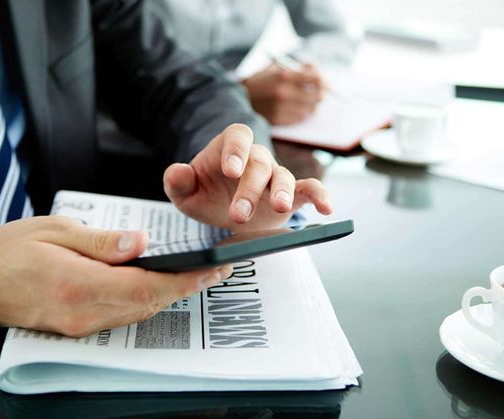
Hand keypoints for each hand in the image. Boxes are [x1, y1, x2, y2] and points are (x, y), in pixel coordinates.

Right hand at [0, 216, 229, 336]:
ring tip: (196, 273)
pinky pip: (121, 316)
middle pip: (149, 303)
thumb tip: (142, 242)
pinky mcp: (75, 328)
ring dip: (169, 295)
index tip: (216, 268)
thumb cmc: (7, 250)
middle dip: (187, 287)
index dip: (187, 280)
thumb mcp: (54, 230)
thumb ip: (101, 241)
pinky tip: (156, 283)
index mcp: (78, 284)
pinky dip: (145, 300)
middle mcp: (83, 313)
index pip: (148, 287)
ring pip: (139, 312)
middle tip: (217, 267)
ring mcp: (79, 326)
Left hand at [163, 124, 332, 232]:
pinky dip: (320, 196)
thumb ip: (178, 182)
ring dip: (281, 192)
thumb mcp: (185, 192)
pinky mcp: (292, 195)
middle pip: (259, 162)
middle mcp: (255, 157)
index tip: (230, 170)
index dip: (235, 150)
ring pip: (284, 176)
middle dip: (250, 188)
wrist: (223, 209)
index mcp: (229, 147)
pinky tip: (327, 208)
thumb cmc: (204, 194)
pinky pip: (309, 190)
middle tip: (238, 214)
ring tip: (278, 208)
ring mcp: (275, 175)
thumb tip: (176, 172)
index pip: (236, 137)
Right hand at [242, 63, 324, 124]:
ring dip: (313, 104)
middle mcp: (284, 92)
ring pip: (311, 109)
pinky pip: (300, 117)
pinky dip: (303, 112)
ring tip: (309, 99)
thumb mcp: (277, 66)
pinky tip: (299, 107)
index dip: (325, 81)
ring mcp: (281, 107)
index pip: (317, 79)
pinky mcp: (278, 119)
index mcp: (285, 75)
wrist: (240, 96)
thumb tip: (317, 71)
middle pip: (317, 96)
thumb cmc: (262, 79)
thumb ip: (298, 67)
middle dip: (322, 93)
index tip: (326, 82)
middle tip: (322, 92)